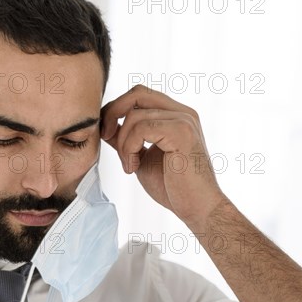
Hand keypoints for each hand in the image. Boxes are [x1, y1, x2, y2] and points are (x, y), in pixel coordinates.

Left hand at [100, 84, 227, 229]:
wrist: (196, 208)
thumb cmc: (172, 187)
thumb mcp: (141, 158)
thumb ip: (126, 139)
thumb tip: (105, 125)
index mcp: (174, 116)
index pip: (139, 95)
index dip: (116, 109)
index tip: (106, 134)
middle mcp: (182, 113)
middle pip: (137, 93)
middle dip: (113, 113)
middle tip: (106, 138)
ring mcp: (184, 120)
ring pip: (134, 115)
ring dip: (122, 143)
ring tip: (129, 165)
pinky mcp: (182, 132)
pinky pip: (141, 128)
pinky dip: (129, 148)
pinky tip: (133, 168)